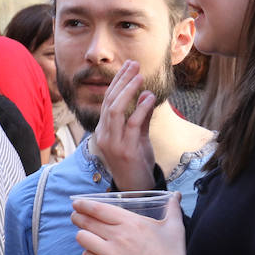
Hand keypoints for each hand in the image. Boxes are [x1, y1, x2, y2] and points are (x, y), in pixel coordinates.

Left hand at [73, 192, 185, 254]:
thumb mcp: (175, 227)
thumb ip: (172, 209)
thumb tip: (175, 196)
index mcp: (132, 222)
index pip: (99, 209)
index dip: (85, 205)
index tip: (77, 203)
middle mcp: (118, 236)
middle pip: (87, 222)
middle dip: (78, 217)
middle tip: (76, 217)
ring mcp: (111, 254)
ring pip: (83, 239)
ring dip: (83, 236)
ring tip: (86, 236)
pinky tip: (93, 254)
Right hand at [92, 60, 157, 191]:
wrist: (137, 189)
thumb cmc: (137, 163)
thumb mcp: (139, 136)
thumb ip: (142, 116)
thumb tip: (147, 93)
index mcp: (104, 130)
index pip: (108, 100)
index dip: (118, 82)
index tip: (128, 67)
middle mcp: (104, 135)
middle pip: (110, 101)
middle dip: (122, 81)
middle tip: (133, 65)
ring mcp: (113, 143)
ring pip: (115, 110)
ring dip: (127, 90)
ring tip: (139, 76)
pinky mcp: (125, 150)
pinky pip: (131, 124)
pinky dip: (141, 108)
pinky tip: (149, 97)